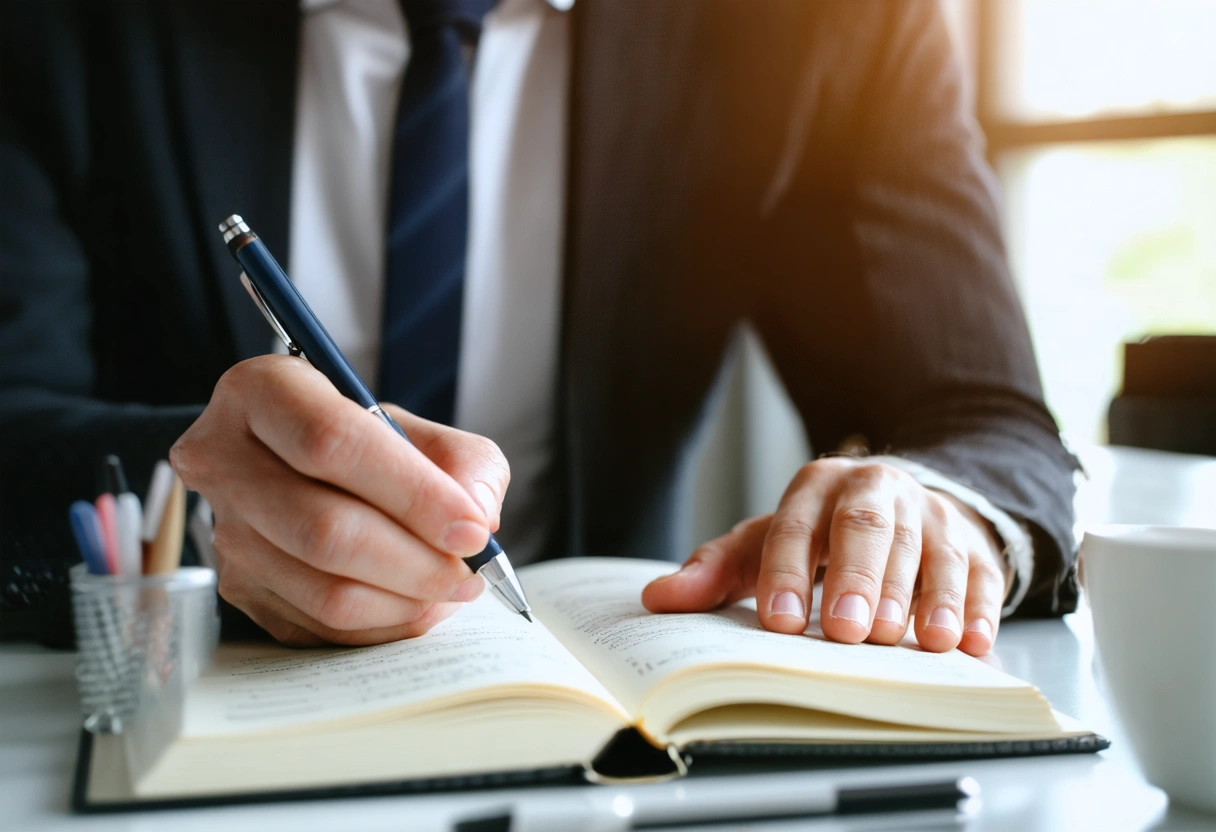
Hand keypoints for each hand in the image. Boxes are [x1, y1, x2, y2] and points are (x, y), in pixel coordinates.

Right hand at [170, 355, 509, 645]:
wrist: (317, 478)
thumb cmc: (376, 448)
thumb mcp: (427, 432)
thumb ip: (464, 464)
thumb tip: (475, 520)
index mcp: (262, 390)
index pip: (332, 442)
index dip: (412, 493)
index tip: (472, 529)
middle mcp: (223, 459)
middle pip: (324, 529)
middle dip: (416, 562)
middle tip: (470, 571)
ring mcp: (224, 531)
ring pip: (324, 591)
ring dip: (407, 601)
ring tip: (451, 586)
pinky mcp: (238, 589)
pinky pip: (322, 627)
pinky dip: (385, 623)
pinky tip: (415, 601)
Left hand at [642, 458, 1007, 655]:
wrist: (902, 502)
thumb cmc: (823, 533)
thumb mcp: (766, 543)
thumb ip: (716, 570)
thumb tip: (658, 599)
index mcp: (816, 487)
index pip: (796, 525)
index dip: (786, 572)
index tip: (779, 621)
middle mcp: (876, 489)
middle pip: (867, 529)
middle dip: (858, 580)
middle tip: (848, 632)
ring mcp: (930, 514)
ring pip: (930, 549)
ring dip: (927, 595)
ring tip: (922, 640)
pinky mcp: (975, 543)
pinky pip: (981, 572)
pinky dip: (979, 608)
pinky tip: (973, 642)